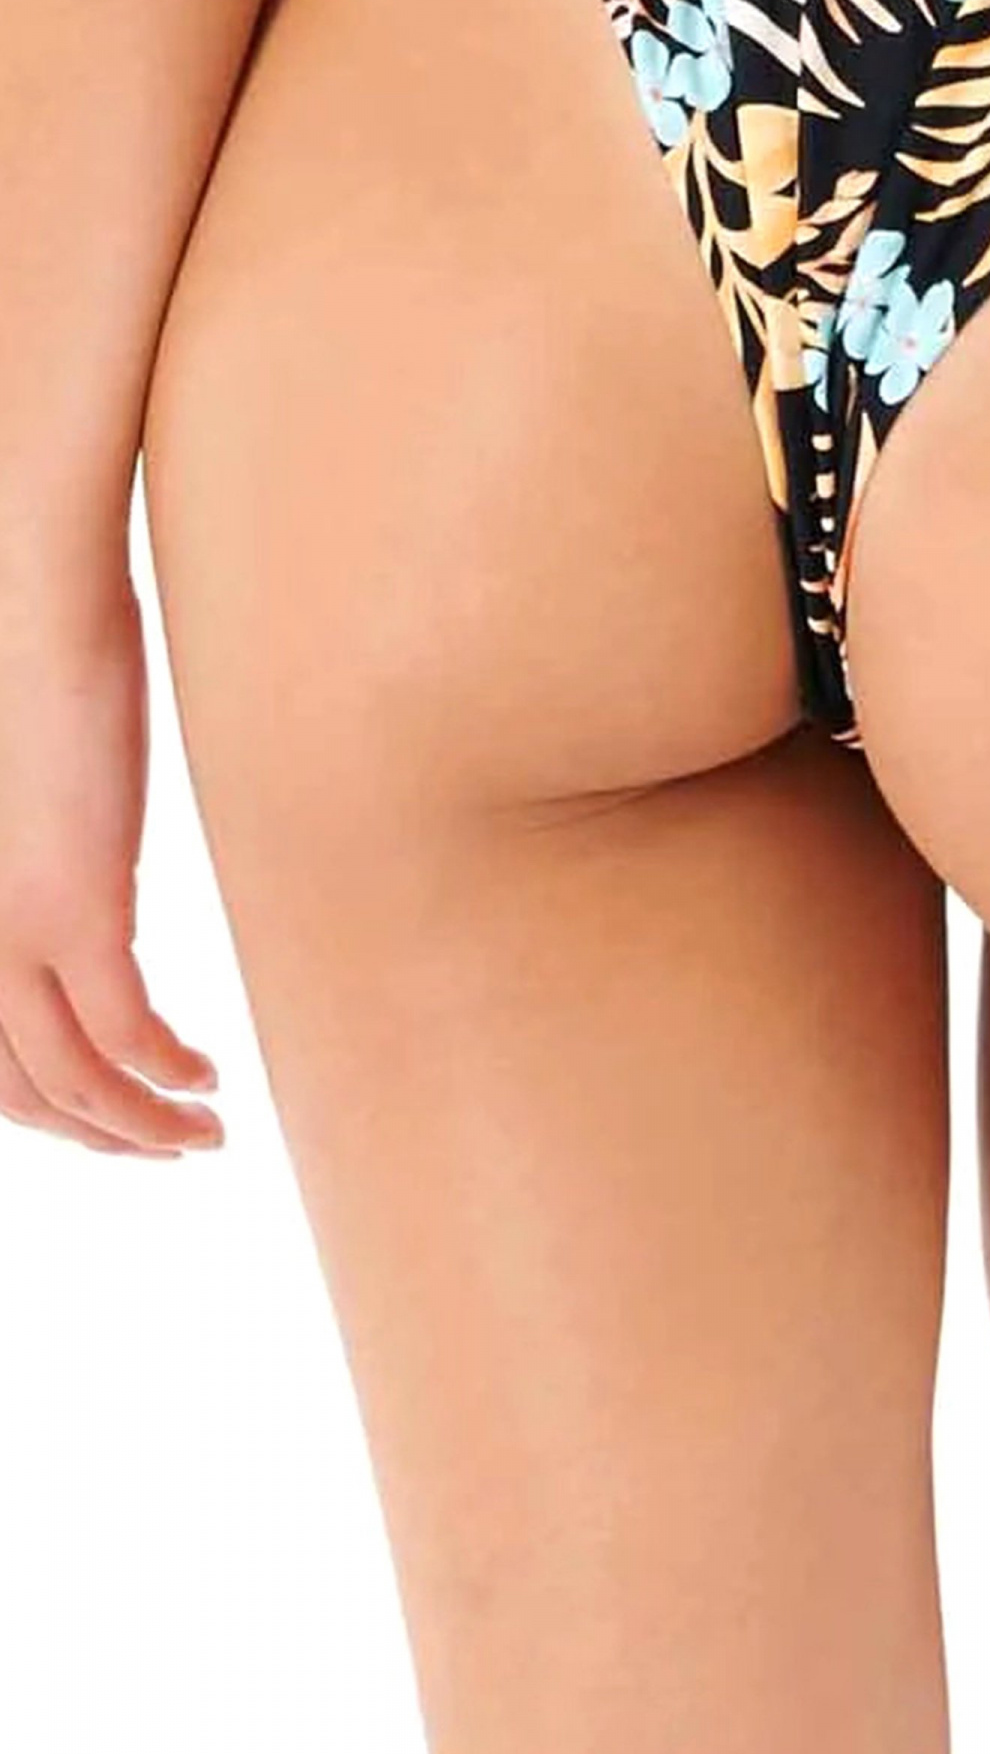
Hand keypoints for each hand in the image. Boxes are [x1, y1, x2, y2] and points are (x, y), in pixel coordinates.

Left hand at [0, 558, 220, 1154]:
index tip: (115, 1118)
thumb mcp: (24, 797)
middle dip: (97, 1136)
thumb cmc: (26, 670)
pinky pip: (123, 1032)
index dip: (49, 1112)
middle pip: (20, 1092)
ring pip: (70, 1082)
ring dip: (139, 1125)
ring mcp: (10, 929)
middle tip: (163, 1145)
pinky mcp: (75, 904)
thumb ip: (38, 861)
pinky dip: (164, 1073)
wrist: (31, 608)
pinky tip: (205, 1076)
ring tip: (199, 1132)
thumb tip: (78, 882)